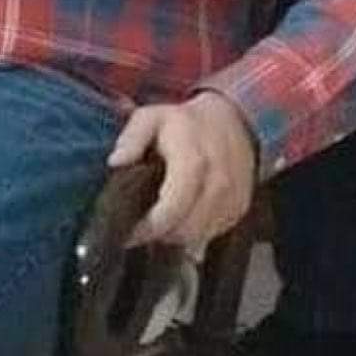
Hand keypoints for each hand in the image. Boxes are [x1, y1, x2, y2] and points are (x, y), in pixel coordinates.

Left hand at [107, 92, 256, 249]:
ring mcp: (232, 199)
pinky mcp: (240, 209)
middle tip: (141, 226)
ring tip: (160, 219)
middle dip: (159, 234)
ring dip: (176, 235)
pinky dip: (194, 231)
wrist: (233, 121)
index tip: (129, 231)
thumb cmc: (186, 123)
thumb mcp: (151, 118)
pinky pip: (212, 233)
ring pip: (198, 237)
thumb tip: (116, 161)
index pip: (173, 209)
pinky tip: (182, 215)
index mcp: (193, 162)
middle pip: (185, 230)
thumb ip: (132, 138)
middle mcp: (218, 183)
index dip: (149, 226)